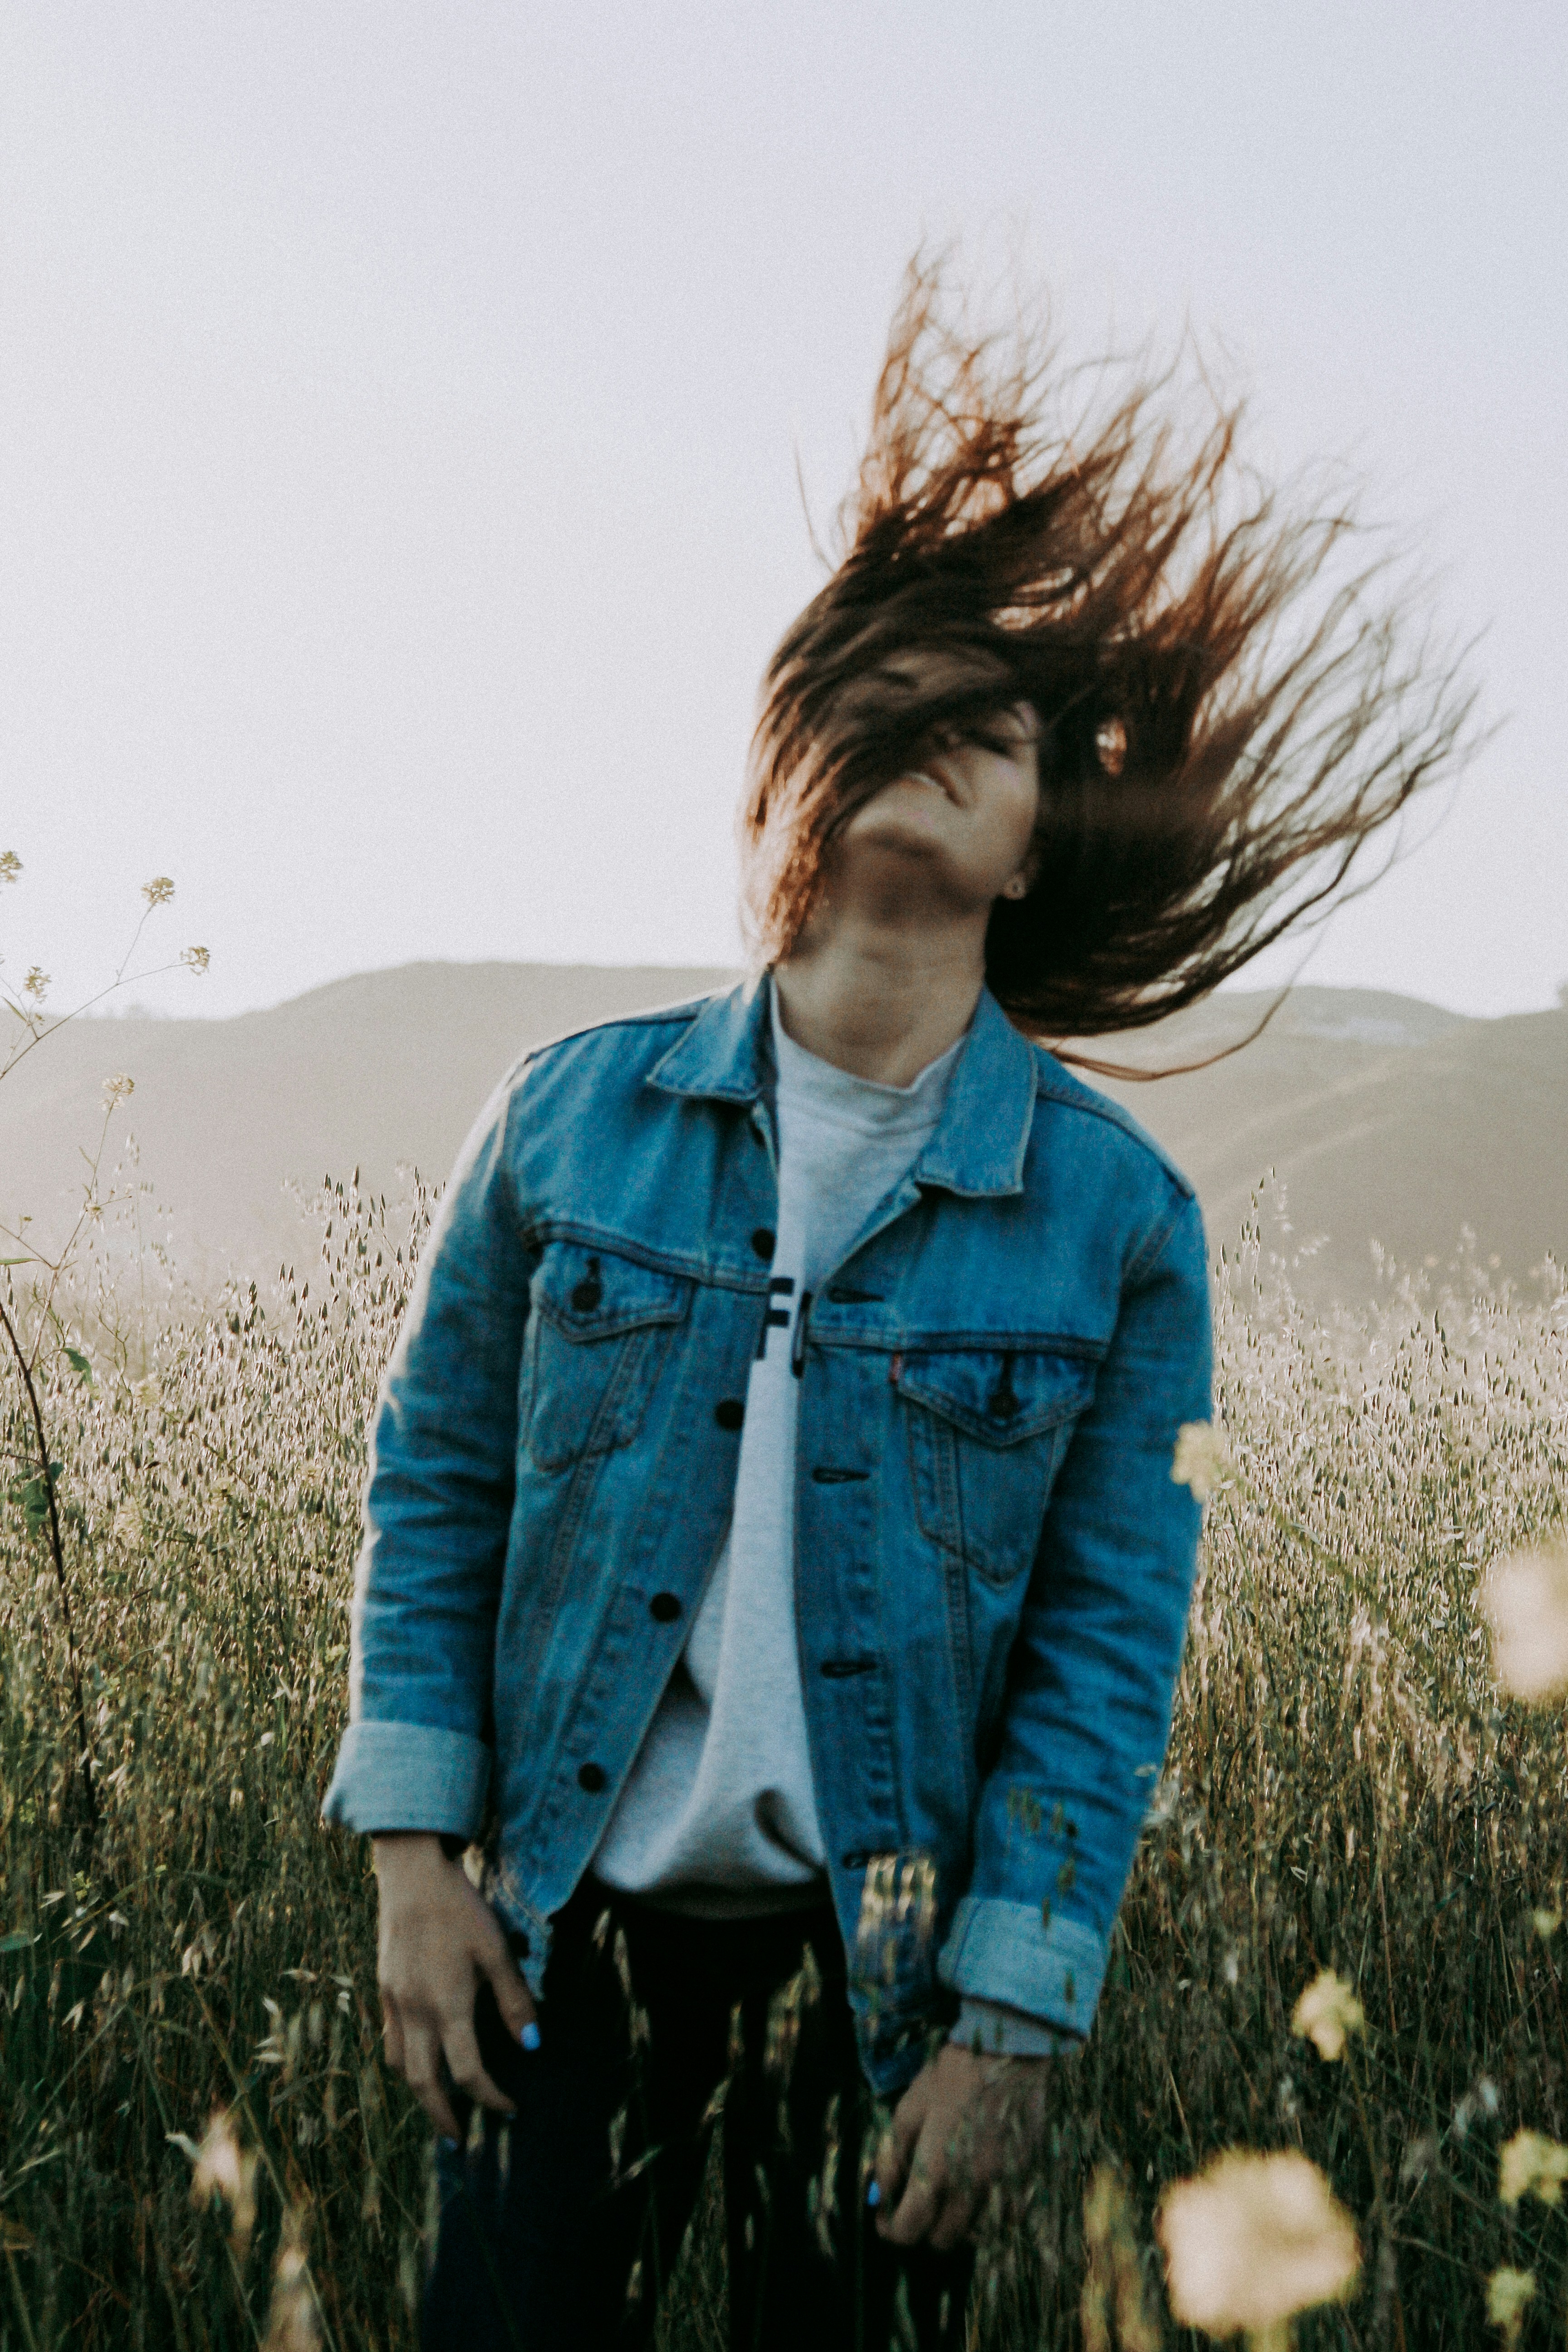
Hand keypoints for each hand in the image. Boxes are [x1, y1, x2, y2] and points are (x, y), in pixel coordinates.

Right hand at [372, 1833, 537, 2140]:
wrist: (411, 1875)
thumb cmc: (460, 1908)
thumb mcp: (496, 1949)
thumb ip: (514, 1999)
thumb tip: (532, 2044)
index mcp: (448, 2006)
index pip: (468, 2073)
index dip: (490, 2098)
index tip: (509, 2109)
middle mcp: (416, 2011)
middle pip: (424, 2084)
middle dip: (442, 2117)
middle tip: (458, 2139)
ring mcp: (394, 2001)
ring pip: (401, 2065)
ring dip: (420, 2091)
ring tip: (439, 2102)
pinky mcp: (383, 1987)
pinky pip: (390, 2039)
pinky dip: (404, 2059)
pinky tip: (420, 2055)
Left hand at [873, 2042, 1048, 2250]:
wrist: (1007, 2051)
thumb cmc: (951, 2075)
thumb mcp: (908, 2109)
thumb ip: (892, 2158)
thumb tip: (879, 2195)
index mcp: (937, 2170)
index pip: (909, 2229)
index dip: (891, 2229)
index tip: (885, 2218)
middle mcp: (972, 2188)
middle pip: (943, 2240)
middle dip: (924, 2227)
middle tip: (918, 2202)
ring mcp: (1004, 2186)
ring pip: (977, 2234)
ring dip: (959, 2223)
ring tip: (951, 2193)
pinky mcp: (1028, 2178)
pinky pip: (1008, 2219)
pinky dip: (992, 2215)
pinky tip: (982, 2188)